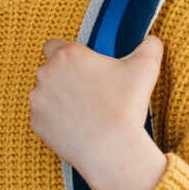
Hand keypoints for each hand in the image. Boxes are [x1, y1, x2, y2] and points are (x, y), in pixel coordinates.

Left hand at [29, 37, 168, 189]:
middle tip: (89, 92)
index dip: (68, 54)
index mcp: (67, 55)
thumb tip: (152, 40)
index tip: (82, 66)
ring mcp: (38, 100)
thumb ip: (150, 46)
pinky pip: (43, 117)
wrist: (111, 149)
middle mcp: (46, 74)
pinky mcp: (35, 123)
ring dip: (58, 99)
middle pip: (50, 70)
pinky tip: (76, 126)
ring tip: (83, 111)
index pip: (53, 45)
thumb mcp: (146, 68)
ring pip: (45, 94)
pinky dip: (55, 121)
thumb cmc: (126, 106)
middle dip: (64, 78)